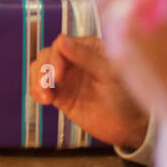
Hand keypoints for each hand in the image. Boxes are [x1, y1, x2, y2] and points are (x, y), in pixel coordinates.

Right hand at [29, 34, 148, 148]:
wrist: (130, 126)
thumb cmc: (127, 95)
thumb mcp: (109, 73)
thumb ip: (86, 57)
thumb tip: (61, 40)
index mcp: (89, 48)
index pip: (62, 44)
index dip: (55, 57)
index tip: (58, 74)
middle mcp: (75, 60)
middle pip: (47, 55)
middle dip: (44, 69)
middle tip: (49, 85)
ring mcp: (67, 78)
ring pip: (40, 70)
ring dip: (37, 80)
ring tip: (45, 96)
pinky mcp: (61, 95)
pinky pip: (41, 88)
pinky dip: (37, 91)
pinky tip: (44, 100)